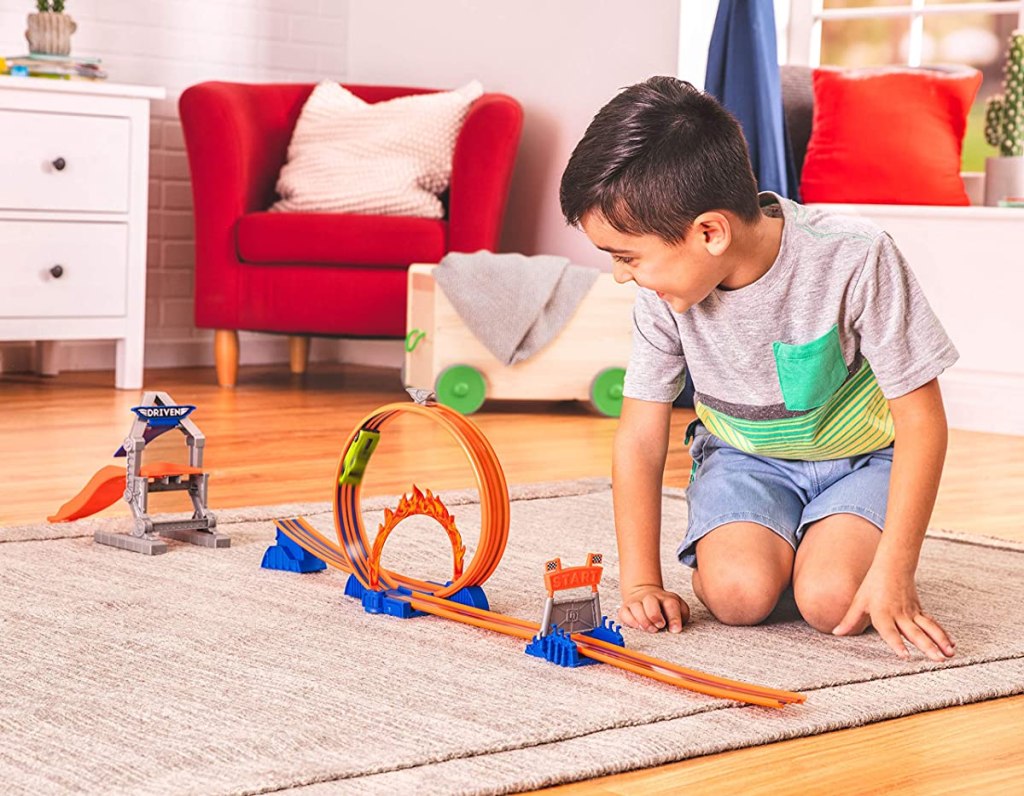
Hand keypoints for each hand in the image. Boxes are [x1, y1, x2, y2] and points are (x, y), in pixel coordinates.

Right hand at [618, 584, 689, 632]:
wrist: (647, 594)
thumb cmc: (665, 608)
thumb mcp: (679, 610)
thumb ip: (681, 617)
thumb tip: (676, 628)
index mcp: (667, 598)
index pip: (671, 605)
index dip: (674, 618)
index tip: (675, 630)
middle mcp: (651, 597)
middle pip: (650, 602)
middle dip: (655, 616)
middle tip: (660, 626)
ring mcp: (637, 601)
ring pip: (636, 607)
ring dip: (643, 620)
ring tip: (650, 629)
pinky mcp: (626, 608)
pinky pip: (624, 613)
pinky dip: (631, 621)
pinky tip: (638, 627)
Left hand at [833, 566, 954, 661]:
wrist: (892, 566)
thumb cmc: (873, 585)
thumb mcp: (859, 601)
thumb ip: (849, 620)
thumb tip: (836, 633)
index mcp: (882, 613)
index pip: (890, 631)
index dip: (897, 644)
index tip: (905, 656)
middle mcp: (899, 615)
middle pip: (915, 633)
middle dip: (927, 647)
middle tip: (938, 660)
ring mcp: (912, 613)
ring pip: (928, 628)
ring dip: (940, 641)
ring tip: (949, 655)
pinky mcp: (920, 611)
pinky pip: (932, 624)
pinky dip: (943, 634)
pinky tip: (952, 645)